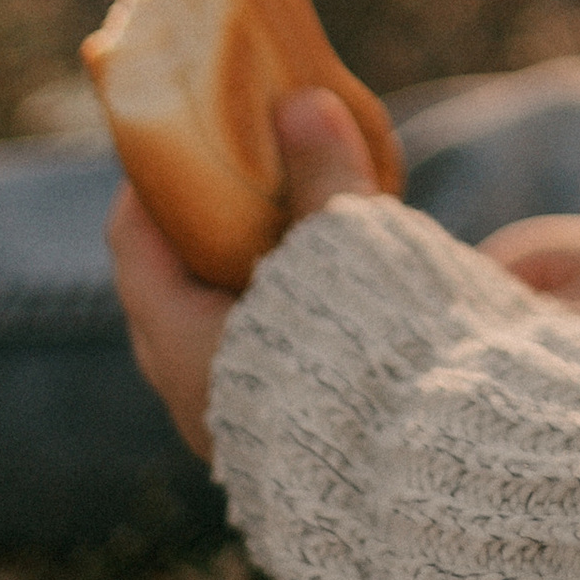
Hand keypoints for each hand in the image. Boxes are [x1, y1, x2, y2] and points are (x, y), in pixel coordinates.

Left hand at [108, 86, 382, 461]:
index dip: (157, 175)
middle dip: (214, 219)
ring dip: (260, 265)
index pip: (136, 242)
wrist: (442, 478)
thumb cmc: (375, 360)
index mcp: (186, 350)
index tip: (190, 124)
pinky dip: (291, 307)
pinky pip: (272, 354)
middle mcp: (201, 395)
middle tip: (254, 161)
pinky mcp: (297, 438)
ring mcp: (248, 423)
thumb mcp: (346, 247)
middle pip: (179, 284)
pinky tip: (337, 281)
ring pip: (230, 323)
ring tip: (305, 210)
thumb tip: (302, 101)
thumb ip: (324, 177)